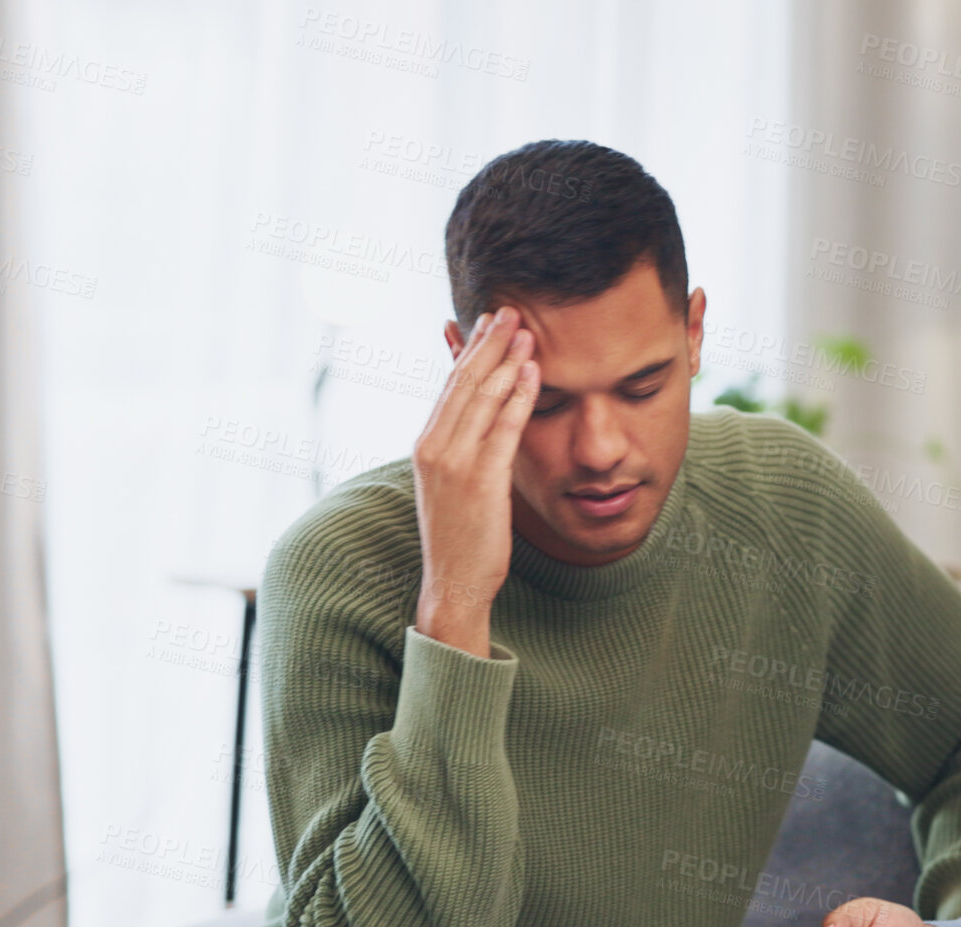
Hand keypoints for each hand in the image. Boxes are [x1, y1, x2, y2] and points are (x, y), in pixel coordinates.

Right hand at [412, 306, 538, 657]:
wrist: (453, 583)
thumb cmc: (461, 535)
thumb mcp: (453, 482)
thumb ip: (463, 446)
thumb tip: (477, 414)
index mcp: (426, 444)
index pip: (450, 386)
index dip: (470, 350)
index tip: (488, 321)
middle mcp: (434, 447)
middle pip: (464, 382)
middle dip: (489, 343)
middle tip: (510, 309)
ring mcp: (454, 463)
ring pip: (483, 398)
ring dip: (507, 359)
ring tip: (527, 328)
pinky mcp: (479, 480)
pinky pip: (503, 428)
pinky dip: (519, 395)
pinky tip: (534, 371)